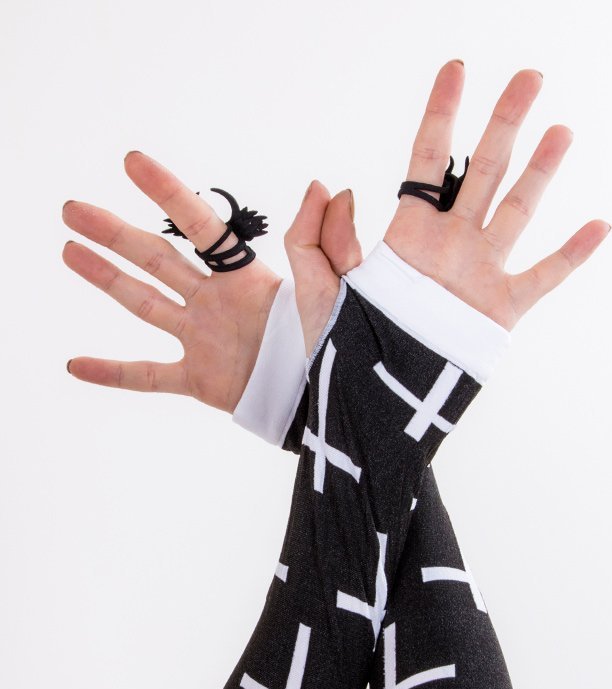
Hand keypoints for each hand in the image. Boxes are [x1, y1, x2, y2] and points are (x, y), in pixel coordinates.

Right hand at [62, 153, 360, 410]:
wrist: (335, 402)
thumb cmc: (339, 344)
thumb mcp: (333, 287)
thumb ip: (321, 241)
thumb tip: (326, 187)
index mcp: (247, 277)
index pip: (201, 227)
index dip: (167, 192)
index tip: (133, 162)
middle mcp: (217, 303)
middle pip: (156, 259)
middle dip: (114, 233)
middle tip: (73, 209)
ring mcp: (204, 340)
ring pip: (143, 304)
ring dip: (105, 279)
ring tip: (69, 251)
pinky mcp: (201, 381)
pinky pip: (148, 377)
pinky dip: (112, 373)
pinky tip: (76, 364)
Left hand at [285, 60, 610, 341]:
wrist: (369, 401)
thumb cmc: (340, 348)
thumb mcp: (315, 288)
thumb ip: (312, 235)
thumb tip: (329, 185)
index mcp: (407, 233)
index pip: (427, 159)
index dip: (442, 113)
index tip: (457, 70)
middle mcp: (450, 244)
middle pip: (483, 170)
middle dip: (505, 122)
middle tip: (528, 77)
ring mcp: (478, 274)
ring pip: (517, 210)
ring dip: (541, 171)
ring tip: (560, 131)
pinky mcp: (499, 310)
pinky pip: (542, 276)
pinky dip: (572, 254)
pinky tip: (598, 226)